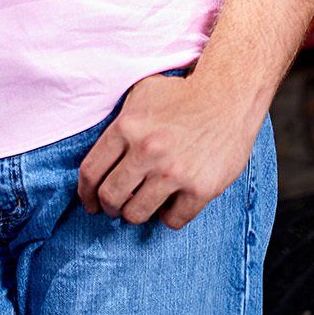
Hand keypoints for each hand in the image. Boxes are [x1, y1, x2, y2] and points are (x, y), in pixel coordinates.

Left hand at [77, 71, 262, 230]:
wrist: (228, 96)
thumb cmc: (182, 95)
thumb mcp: (141, 94)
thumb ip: (119, 121)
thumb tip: (101, 151)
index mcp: (127, 127)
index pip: (91, 172)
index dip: (85, 193)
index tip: (89, 202)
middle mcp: (146, 151)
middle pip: (111, 197)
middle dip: (109, 207)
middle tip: (114, 208)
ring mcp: (173, 172)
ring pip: (137, 214)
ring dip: (135, 214)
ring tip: (141, 207)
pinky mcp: (200, 188)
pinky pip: (172, 220)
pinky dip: (168, 217)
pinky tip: (170, 205)